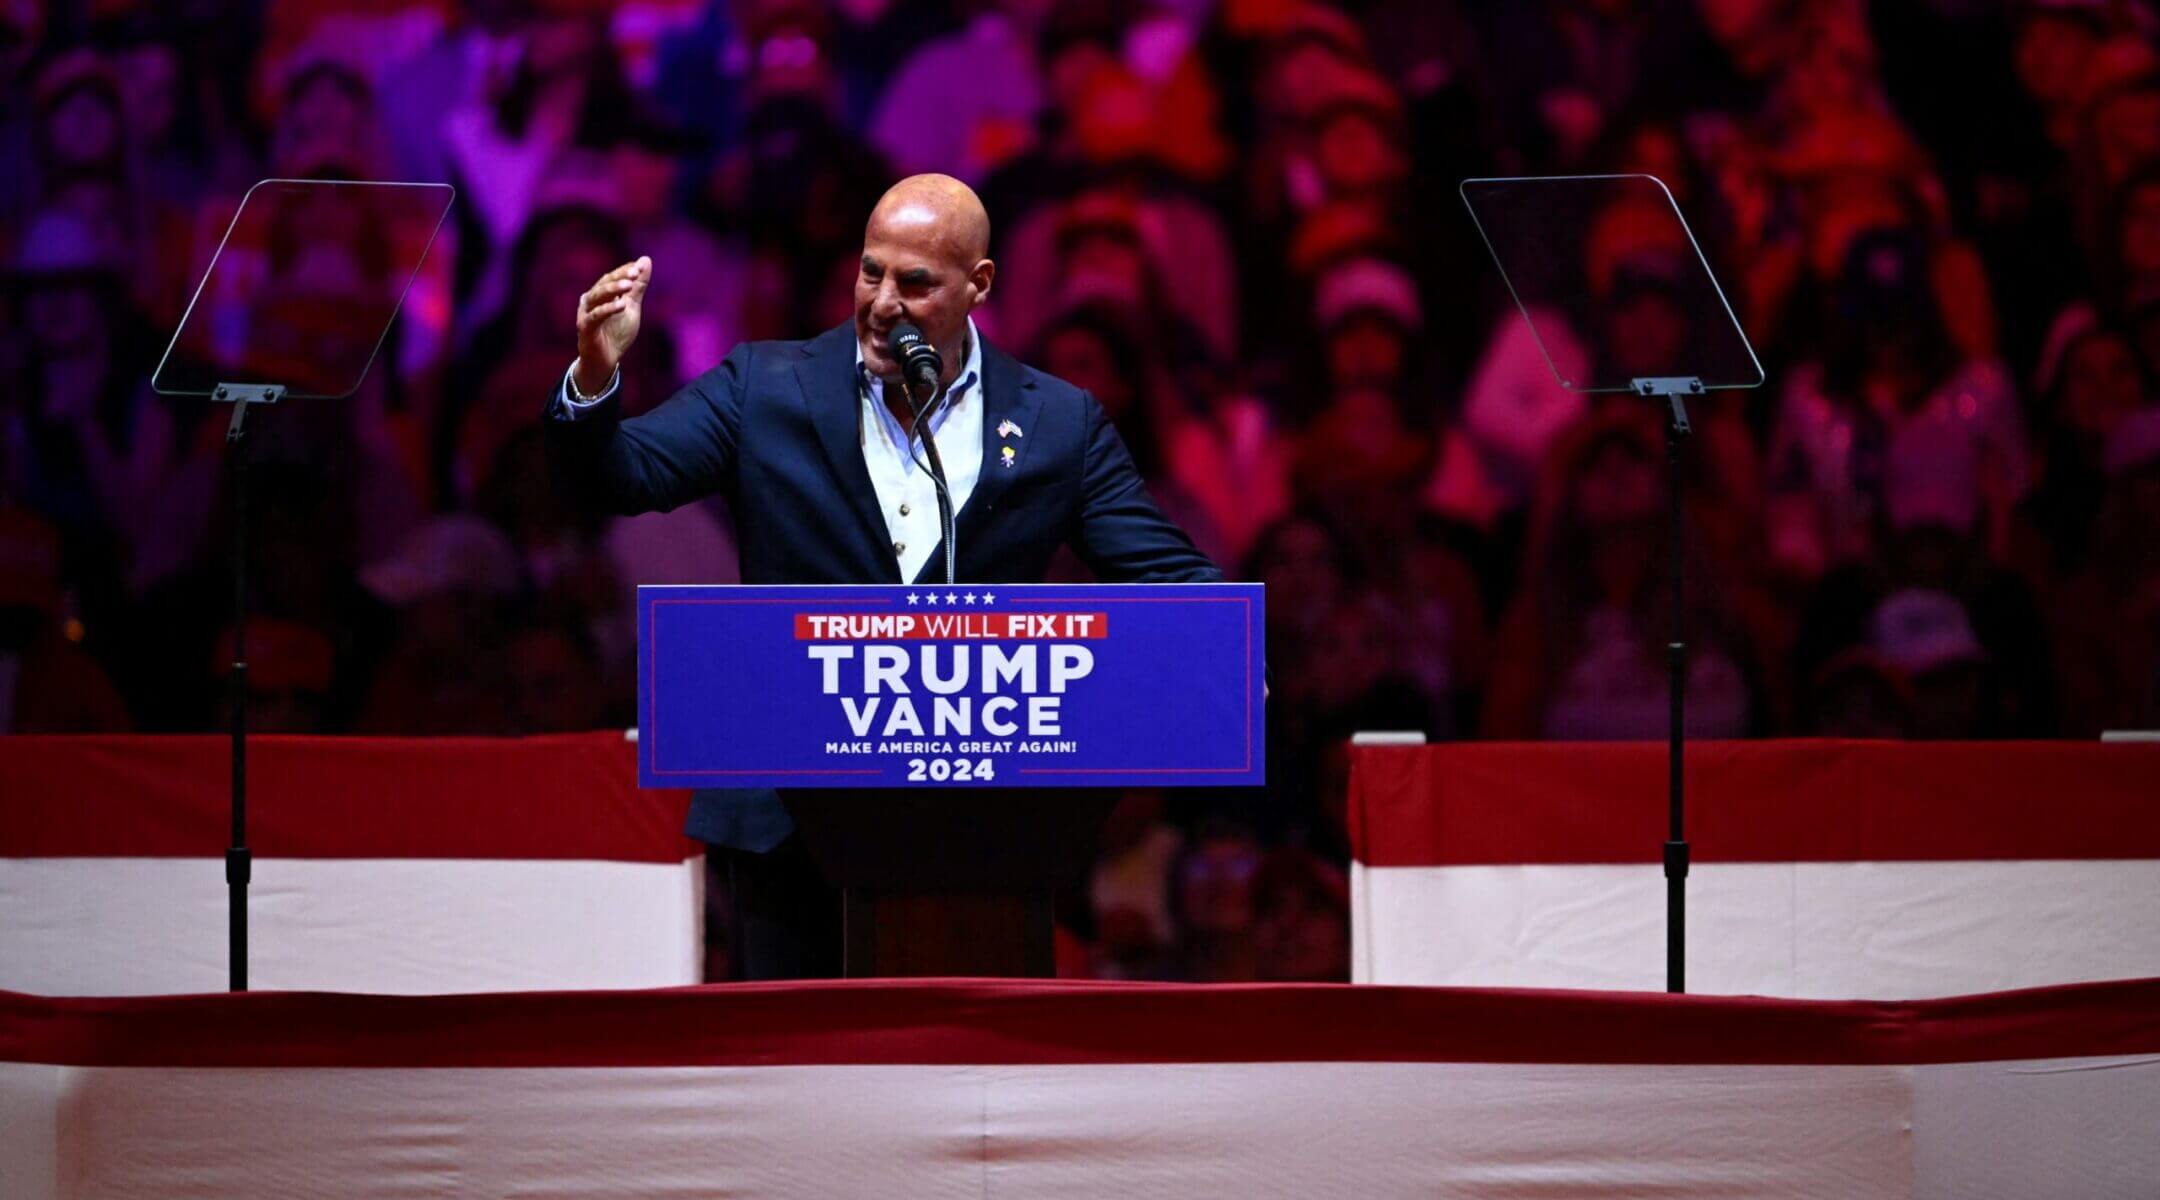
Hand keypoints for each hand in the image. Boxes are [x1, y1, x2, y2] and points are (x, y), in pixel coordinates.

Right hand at [574, 256, 650, 395]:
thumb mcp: (631, 307)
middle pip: (604, 284)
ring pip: (597, 296)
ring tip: (628, 285)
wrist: (606, 361)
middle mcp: (590, 300)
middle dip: (619, 277)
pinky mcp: (584, 327)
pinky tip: (621, 305)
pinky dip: (608, 309)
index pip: (612, 277)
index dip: (625, 271)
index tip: (640, 267)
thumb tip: (645, 260)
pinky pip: (596, 316)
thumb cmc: (616, 333)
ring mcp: (585, 313)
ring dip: (613, 289)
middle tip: (635, 272)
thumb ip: (638, 287)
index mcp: (600, 293)